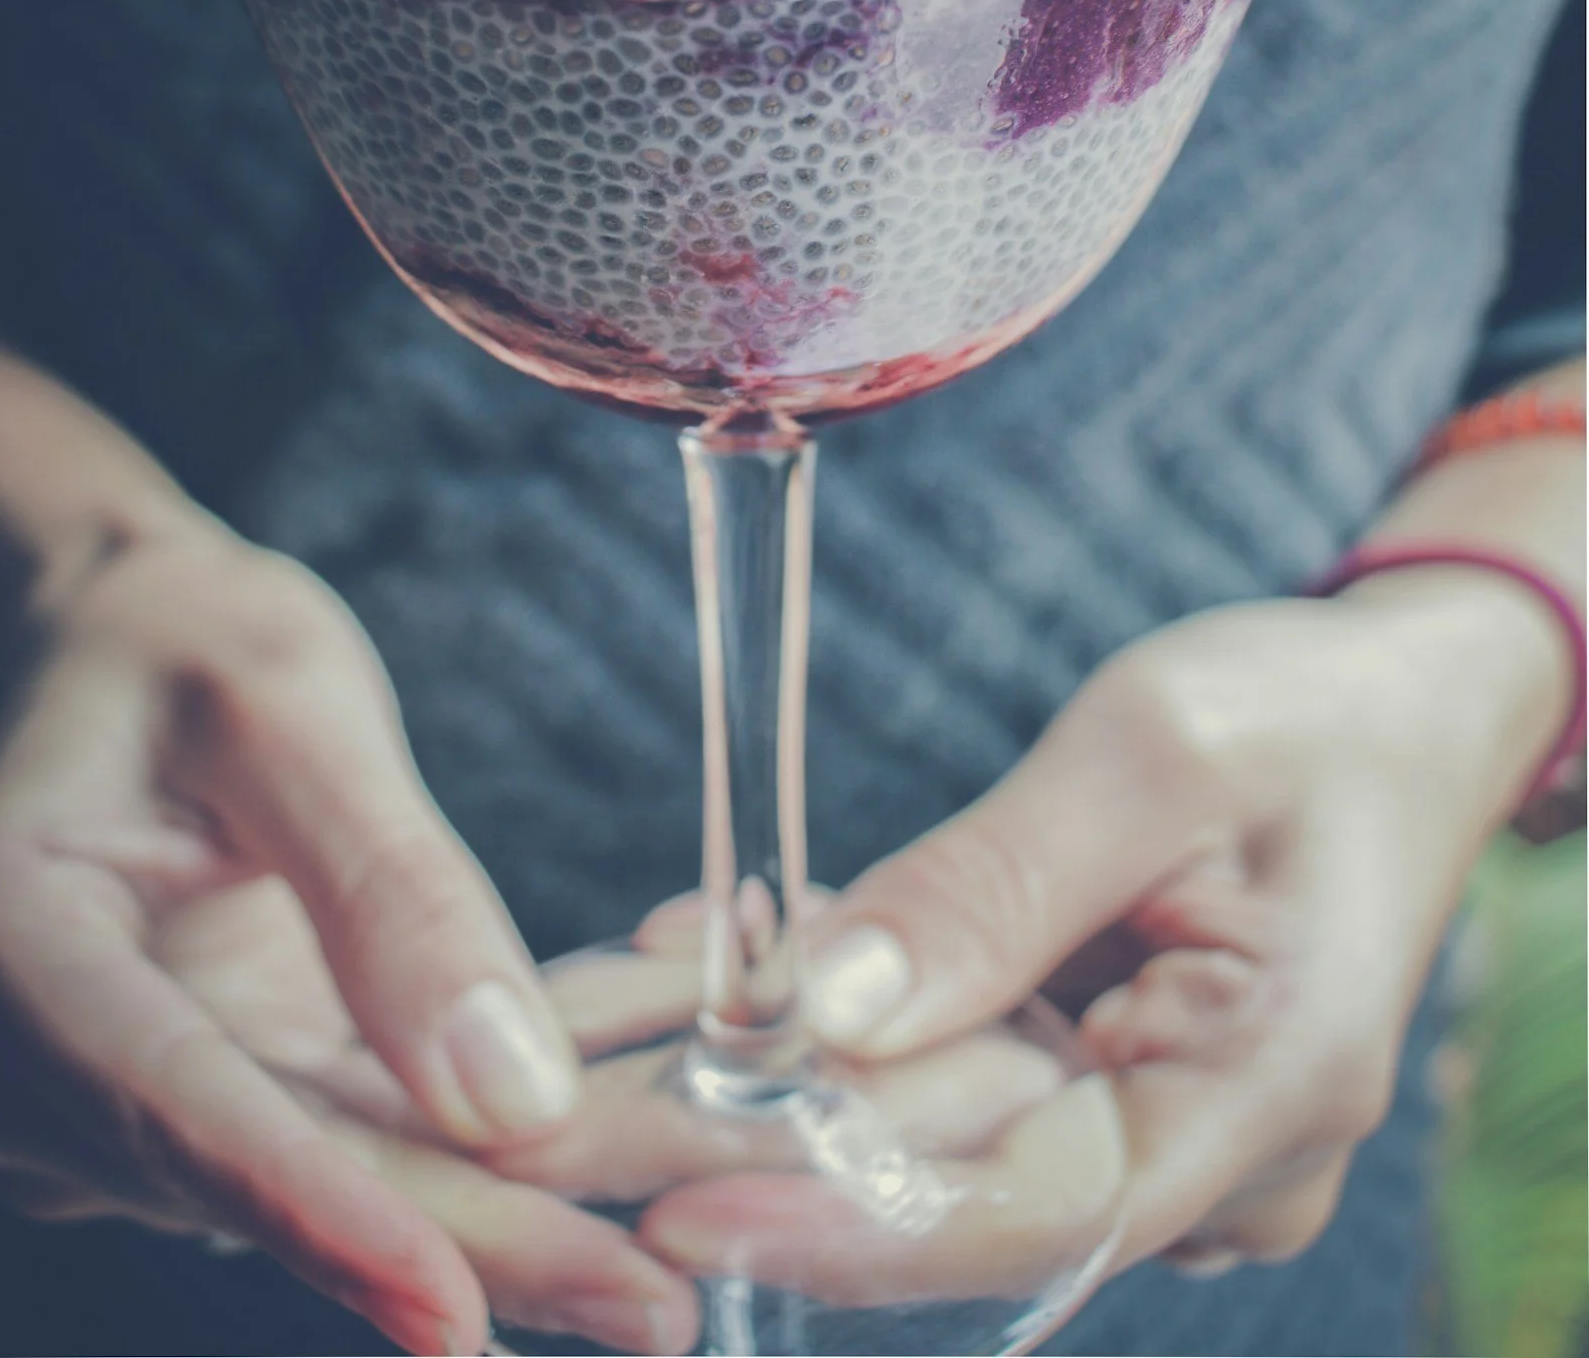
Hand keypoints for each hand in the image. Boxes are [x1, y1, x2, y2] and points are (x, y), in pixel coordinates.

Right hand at [0, 517, 697, 1356]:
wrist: (138, 644)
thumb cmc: (188, 643)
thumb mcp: (287, 704)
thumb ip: (386, 884)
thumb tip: (504, 1094)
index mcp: (9, 939)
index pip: (167, 1102)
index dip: (318, 1212)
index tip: (448, 1309)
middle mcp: (42, 1062)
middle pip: (285, 1175)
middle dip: (484, 1241)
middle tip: (655, 1302)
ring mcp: (138, 1102)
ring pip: (358, 1170)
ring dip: (540, 1190)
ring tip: (708, 1202)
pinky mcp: (235, 1101)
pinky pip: (387, 1128)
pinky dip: (525, 1117)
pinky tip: (666, 1103)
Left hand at [635, 571, 1569, 1300]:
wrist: (1396, 715)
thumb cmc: (1304, 717)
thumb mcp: (1159, 754)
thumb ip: (998, 887)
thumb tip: (830, 1013)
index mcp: (1257, 1097)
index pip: (1024, 1208)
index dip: (840, 1219)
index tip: (674, 1209)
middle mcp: (1197, 1160)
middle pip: (937, 1175)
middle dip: (728, 1135)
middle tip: (540, 1109)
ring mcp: (1140, 1129)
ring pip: (911, 1123)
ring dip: (736, 1070)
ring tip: (568, 1020)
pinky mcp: (1091, 1083)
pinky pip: (937, 1069)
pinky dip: (812, 1021)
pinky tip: (669, 965)